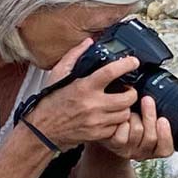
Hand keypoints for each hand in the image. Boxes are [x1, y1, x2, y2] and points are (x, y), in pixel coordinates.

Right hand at [25, 39, 139, 149]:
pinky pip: (117, 127)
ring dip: (125, 107)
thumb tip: (88, 43)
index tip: (133, 62)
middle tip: (128, 89)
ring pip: (125, 113)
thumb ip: (74, 56)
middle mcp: (93, 104)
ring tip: (119, 103)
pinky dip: (117, 122)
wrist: (43, 130)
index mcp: (84, 87)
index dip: (127, 65)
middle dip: (132, 92)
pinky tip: (111, 116)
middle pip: (128, 97)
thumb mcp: (57, 74)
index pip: (112, 72)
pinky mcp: (98, 134)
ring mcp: (97, 121)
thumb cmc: (50, 103)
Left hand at [96, 96, 173, 160]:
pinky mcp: (115, 145)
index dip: (165, 135)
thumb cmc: (130, 121)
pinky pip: (122, 134)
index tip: (163, 119)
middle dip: (150, 116)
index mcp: (154, 149)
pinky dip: (122, 122)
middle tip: (147, 99)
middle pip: (151, 138)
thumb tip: (159, 101)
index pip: (165, 149)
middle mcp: (142, 153)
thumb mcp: (146, 120)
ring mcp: (128, 150)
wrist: (107, 127)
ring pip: (137, 132)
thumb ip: (156, 115)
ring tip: (130, 109)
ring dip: (134, 117)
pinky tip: (120, 115)